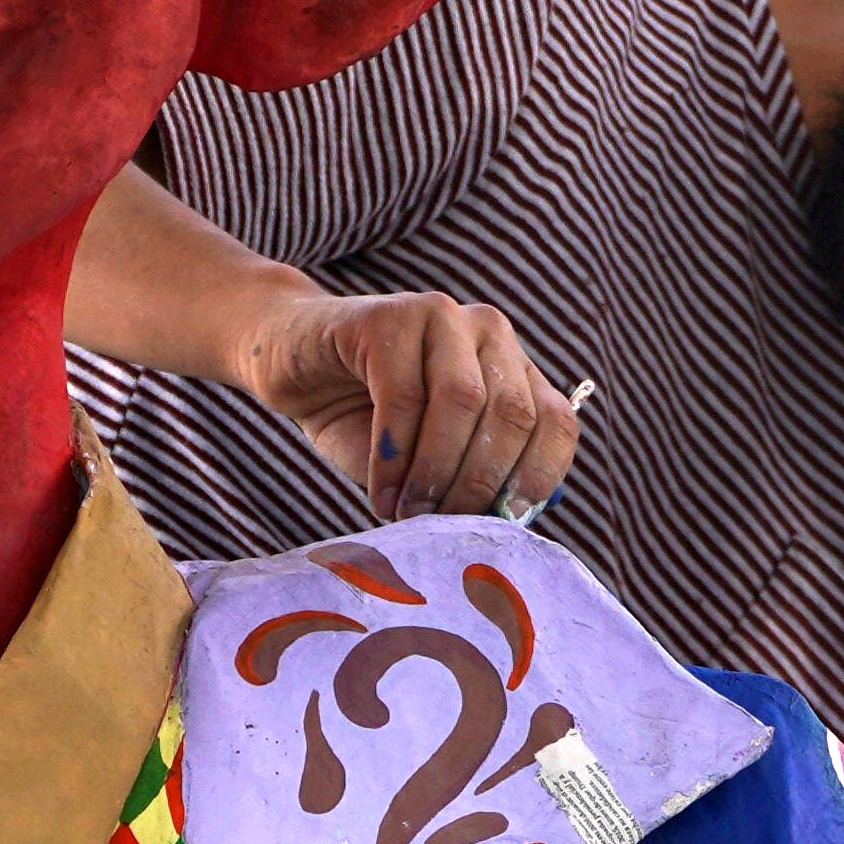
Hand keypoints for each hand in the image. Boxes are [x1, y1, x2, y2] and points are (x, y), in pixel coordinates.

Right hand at [233, 289, 581, 523]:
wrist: (288, 362)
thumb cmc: (361, 418)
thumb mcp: (425, 458)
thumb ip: (468, 479)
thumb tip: (504, 528)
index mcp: (511, 364)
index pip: (555, 421)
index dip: (536, 479)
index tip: (502, 527)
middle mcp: (487, 330)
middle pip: (512, 415)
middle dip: (479, 484)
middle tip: (443, 527)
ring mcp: (440, 315)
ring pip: (463, 402)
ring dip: (436, 472)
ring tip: (407, 513)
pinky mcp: (387, 316)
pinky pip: (404, 395)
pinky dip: (393, 456)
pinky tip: (380, 491)